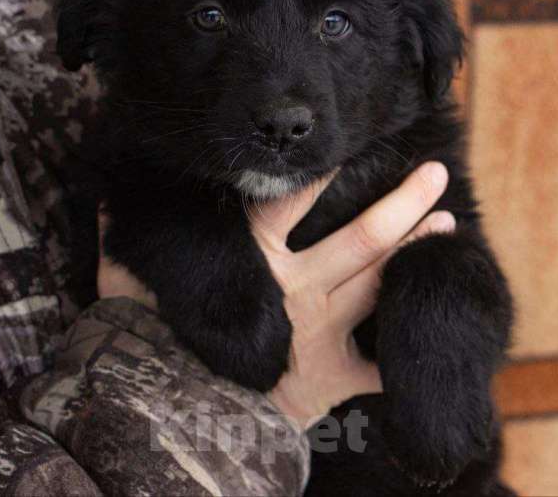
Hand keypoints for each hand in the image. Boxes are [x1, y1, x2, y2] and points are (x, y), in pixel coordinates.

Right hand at [97, 162, 453, 428]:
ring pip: (380, 281)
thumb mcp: (129, 278)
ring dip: (415, 250)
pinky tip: (436, 326)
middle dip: (404, 201)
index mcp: (256, 260)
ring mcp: (322, 332)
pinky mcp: (333, 377)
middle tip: (435, 171)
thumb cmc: (149, 340)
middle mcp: (299, 288)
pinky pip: (379, 362)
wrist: (171, 417)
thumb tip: (111, 194)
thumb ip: (127, 233)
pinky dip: (405, 344)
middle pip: (363, 236)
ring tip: (447, 223)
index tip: (348, 139)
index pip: (293, 199)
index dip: (323, 167)